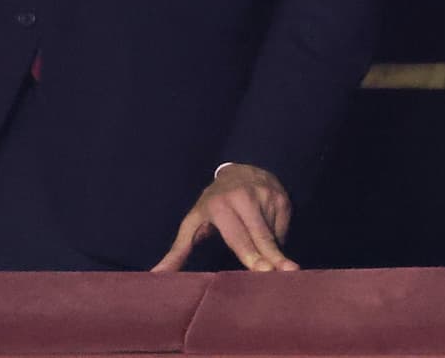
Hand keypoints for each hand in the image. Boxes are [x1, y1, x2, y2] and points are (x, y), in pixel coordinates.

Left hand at [150, 163, 295, 272]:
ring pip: (273, 235)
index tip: (263, 269)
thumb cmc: (213, 203)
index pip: (238, 236)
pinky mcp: (282, 198)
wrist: (240, 169)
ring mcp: (267, 195)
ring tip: (261, 250)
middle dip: (273, 257)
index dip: (250, 254)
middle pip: (261, 236)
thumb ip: (178, 250)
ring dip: (271, 251)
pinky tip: (268, 233)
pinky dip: (277, 239)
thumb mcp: (193, 221)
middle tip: (288, 273)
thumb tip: (155, 275)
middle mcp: (245, 197)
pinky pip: (283, 229)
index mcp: (220, 205)